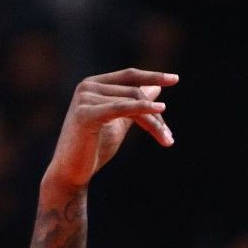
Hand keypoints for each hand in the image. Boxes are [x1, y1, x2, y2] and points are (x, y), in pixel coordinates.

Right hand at [44, 68, 177, 190]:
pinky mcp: (86, 114)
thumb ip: (135, 105)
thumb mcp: (120, 122)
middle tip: (169, 137)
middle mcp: (87, 86)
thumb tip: (156, 87)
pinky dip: (142, 109)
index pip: (129, 76)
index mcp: (94, 84)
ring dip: (154, 123)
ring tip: (168, 140)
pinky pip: (121, 108)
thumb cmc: (94, 147)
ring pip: (132, 102)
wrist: (72, 172)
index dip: (153, 76)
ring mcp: (85, 98)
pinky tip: (159, 111)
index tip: (175, 79)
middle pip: (135, 93)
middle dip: (156, 115)